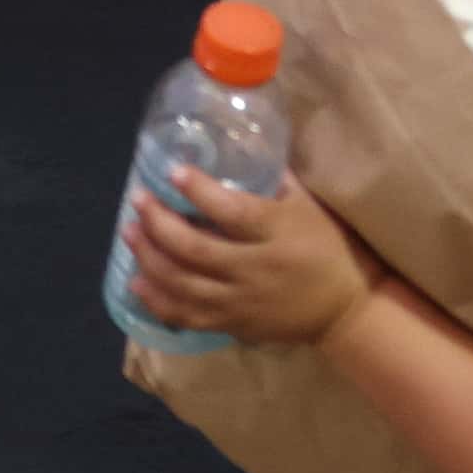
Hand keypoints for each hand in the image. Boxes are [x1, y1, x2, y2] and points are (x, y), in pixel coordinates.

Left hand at [121, 171, 373, 347]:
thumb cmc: (328, 248)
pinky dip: (158, 300)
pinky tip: (137, 282)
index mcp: (277, 234)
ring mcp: (240, 302)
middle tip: (138, 201)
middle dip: (158, 224)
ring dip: (149, 258)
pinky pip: (187, 316)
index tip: (173, 171)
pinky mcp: (232, 325)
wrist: (344, 310)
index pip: (232, 211)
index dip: (199, 191)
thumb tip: (242, 148)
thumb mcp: (310, 208)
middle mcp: (254, 270)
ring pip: (182, 284)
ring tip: (129, 234)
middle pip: (195, 249)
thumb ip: (276, 181)